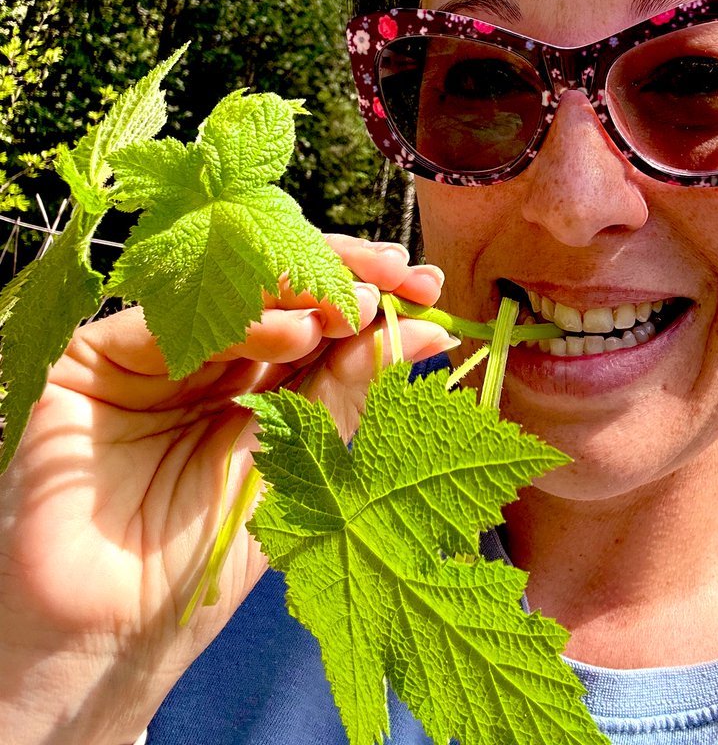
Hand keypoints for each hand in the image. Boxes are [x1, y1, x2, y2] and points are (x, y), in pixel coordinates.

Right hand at [0, 236, 450, 744]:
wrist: (116, 633)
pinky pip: (170, 322)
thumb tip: (431, 332)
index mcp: (252, 376)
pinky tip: (295, 333)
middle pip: (276, 287)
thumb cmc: (211, 559)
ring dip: (301, 292)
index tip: (429, 285)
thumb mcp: (304, 469)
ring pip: (229, 291)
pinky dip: (240, 321)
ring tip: (355, 311)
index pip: (315, 311)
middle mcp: (203, 353)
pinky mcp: (94, 359)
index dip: (369, 290)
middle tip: (401, 278)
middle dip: (343, 274)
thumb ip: (352, 393)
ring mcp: (151, 352)